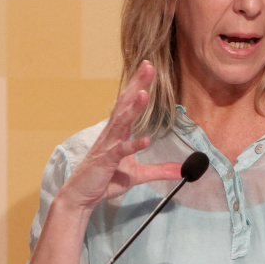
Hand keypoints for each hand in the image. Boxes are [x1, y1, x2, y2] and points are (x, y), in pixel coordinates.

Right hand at [58, 61, 183, 209]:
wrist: (82, 197)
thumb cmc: (106, 180)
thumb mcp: (138, 175)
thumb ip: (160, 170)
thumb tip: (183, 170)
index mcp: (119, 133)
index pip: (129, 104)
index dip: (138, 85)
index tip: (148, 67)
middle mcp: (112, 134)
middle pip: (125, 104)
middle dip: (136, 85)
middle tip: (147, 66)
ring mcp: (108, 146)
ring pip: (121, 122)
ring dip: (133, 108)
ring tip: (144, 94)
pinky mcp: (106, 161)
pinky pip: (120, 151)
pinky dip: (133, 145)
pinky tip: (145, 140)